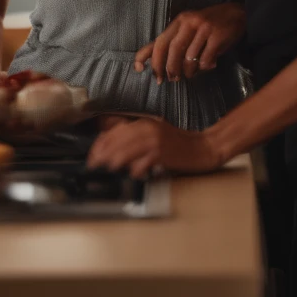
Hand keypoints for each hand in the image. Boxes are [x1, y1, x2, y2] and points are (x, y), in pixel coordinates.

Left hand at [87, 116, 222, 177]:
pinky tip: (130, 173)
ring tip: (106, 167)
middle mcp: (149, 128)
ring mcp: (156, 140)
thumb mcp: (156, 135)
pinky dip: (136, 167)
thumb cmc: (179, 144)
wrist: (202, 147)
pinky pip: (145, 160)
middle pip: (120, 138)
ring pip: (129, 148)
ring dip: (115, 158)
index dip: (102, 142)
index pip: (117, 130)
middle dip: (103, 151)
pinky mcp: (164, 153)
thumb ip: (136, 139)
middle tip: (93, 163)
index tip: (93, 153)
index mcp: (145, 123)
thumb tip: (114, 149)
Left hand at [134, 3, 245, 82]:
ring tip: (192, 73)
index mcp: (179, 21)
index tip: (140, 70)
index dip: (148, 57)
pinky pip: (205, 60)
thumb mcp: (187, 29)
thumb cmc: (208, 26)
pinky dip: (205, 67)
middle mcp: (189, 22)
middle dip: (169, 69)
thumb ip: (170, 43)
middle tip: (171, 79)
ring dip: (189, 71)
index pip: (159, 41)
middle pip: (172, 50)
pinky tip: (209, 65)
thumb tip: (144, 60)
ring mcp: (204, 29)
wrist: (237, 14)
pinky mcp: (217, 36)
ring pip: (189, 58)